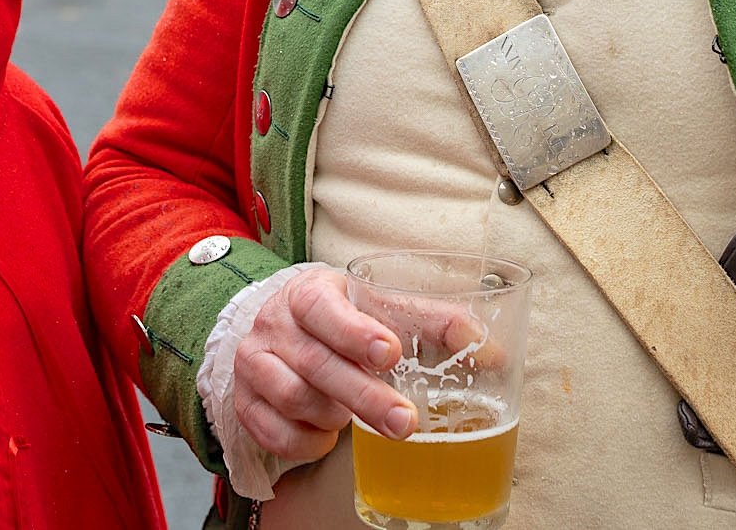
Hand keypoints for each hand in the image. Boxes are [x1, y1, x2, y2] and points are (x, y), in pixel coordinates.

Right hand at [231, 267, 417, 461]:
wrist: (278, 326)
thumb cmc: (340, 317)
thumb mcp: (379, 305)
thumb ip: (433, 322)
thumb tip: (490, 350)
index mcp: (308, 293)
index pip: (322, 308)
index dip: (355, 332)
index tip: (391, 353)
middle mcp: (274, 326)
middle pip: (317, 365)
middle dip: (365, 397)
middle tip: (406, 423)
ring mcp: (254, 364)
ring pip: (293, 399)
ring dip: (334, 416)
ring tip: (355, 418)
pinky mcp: (245, 402)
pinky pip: (273, 433)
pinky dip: (306, 442)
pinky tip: (328, 434)